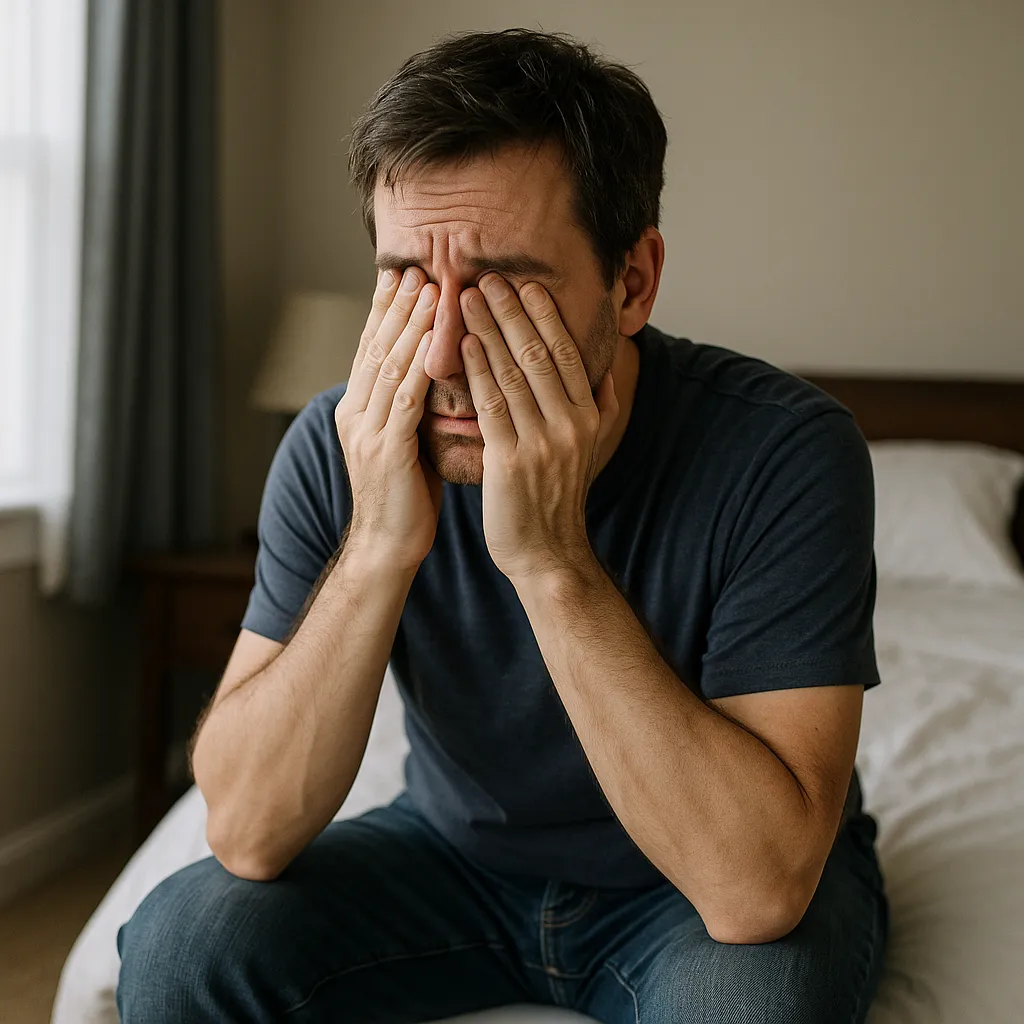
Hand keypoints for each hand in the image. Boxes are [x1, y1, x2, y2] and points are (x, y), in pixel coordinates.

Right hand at [335, 268, 441, 570]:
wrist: (387, 546)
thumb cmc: (406, 496)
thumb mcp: (406, 442)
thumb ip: (411, 406)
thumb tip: (433, 372)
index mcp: (358, 410)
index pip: (370, 349)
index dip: (386, 311)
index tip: (403, 276)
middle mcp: (355, 414)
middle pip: (375, 347)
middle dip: (396, 306)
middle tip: (416, 268)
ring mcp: (366, 432)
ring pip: (388, 366)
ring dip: (410, 326)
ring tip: (429, 290)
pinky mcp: (385, 452)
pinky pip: (404, 400)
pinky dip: (419, 366)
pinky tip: (435, 342)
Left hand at [459, 274, 617, 581]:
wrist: (546, 553)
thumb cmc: (557, 497)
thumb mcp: (590, 450)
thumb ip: (600, 407)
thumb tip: (605, 369)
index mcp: (588, 417)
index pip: (568, 353)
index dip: (545, 316)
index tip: (526, 284)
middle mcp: (571, 425)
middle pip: (539, 355)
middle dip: (512, 312)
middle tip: (486, 277)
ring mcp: (542, 443)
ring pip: (513, 374)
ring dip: (487, 331)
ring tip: (465, 299)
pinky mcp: (511, 462)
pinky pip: (492, 406)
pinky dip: (476, 371)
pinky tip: (461, 346)